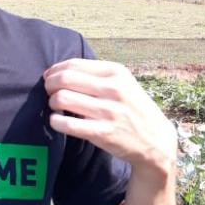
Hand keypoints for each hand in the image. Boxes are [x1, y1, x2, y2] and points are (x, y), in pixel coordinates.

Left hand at [43, 58, 176, 178]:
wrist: (155, 140)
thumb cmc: (132, 108)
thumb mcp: (123, 83)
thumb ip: (96, 75)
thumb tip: (58, 71)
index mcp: (116, 72)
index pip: (73, 64)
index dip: (55, 70)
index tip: (50, 77)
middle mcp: (113, 89)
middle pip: (64, 79)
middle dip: (49, 85)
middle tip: (49, 93)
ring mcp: (108, 112)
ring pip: (62, 99)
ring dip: (52, 103)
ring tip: (56, 107)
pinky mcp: (102, 133)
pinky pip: (66, 124)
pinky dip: (55, 121)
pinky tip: (58, 121)